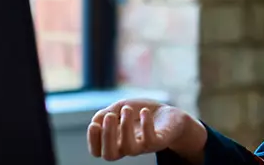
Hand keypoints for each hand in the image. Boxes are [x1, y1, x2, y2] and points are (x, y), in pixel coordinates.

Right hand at [87, 99, 205, 162]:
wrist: (170, 114)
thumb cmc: (141, 112)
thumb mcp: (120, 108)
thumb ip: (106, 113)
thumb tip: (95, 121)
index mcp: (115, 141)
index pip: (98, 151)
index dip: (93, 140)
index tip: (94, 124)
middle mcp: (127, 147)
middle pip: (110, 155)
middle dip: (107, 136)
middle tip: (110, 116)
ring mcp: (143, 146)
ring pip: (129, 149)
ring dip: (125, 127)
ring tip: (127, 109)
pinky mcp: (158, 142)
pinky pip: (150, 141)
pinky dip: (146, 124)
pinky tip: (145, 111)